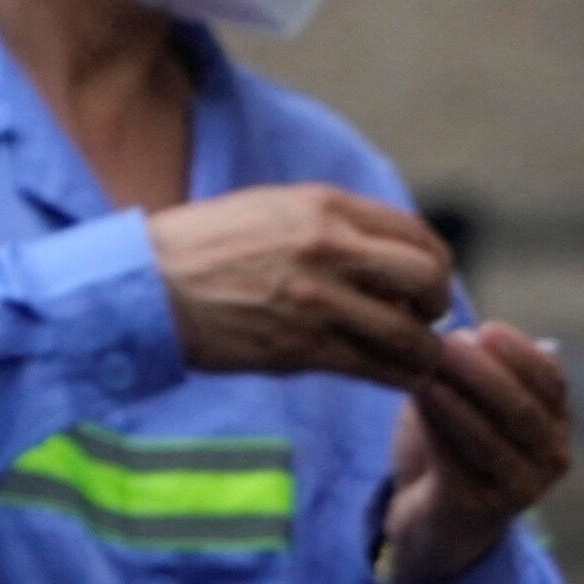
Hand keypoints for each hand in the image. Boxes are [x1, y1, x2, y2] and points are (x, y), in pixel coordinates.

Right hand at [149, 184, 452, 386]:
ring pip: (411, 333)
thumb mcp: (271, 209)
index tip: (427, 283)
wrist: (146, 287)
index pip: (415, 232)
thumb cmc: (202, 248)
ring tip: (412, 357)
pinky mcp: (302, 348)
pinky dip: (398, 377)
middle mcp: (330, 248)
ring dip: (422, 350)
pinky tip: (394, 377)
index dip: (434, 263)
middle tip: (423, 319)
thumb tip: (379, 247)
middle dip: (436, 303)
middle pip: (427, 276)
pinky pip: (376, 368)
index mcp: (324, 206)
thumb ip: (328, 223)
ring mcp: (318, 300)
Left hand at [382, 323, 573, 583]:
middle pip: (522, 410)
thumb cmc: (457, 442)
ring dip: (454, 398)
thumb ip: (473, 359)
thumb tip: (447, 320)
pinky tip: (417, 400)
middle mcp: (551, 458)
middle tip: (448, 345)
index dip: (520, 354)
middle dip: (483, 373)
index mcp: (557, 421)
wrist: (438, 517)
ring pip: (487, 438)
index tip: (485, 329)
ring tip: (425, 369)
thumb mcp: (473, 394)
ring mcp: (521, 490)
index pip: (551, 381)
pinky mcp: (481, 511)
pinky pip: (456, 465)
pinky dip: (436, 428)